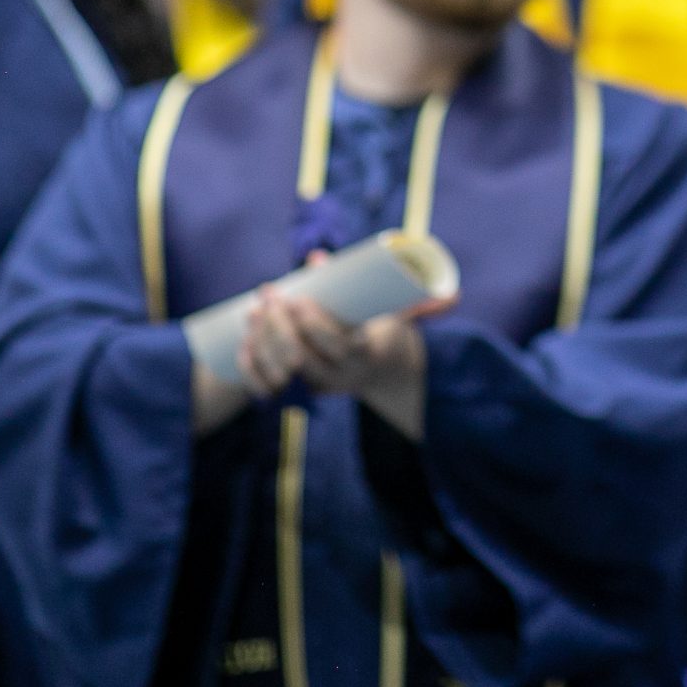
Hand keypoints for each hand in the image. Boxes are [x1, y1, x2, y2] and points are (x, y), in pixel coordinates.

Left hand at [236, 257, 430, 438]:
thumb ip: (416, 299)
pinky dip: (250, 367)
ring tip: (254, 307)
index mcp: (363, 357)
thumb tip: (445, 293)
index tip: (297, 296)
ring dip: (260, 340)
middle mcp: (337, 379)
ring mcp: (314, 388)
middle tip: (269, 292)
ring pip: (280, 371)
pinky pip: (265, 389)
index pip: (335, 345)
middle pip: (301, 358)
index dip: (312, 323)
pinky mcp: (297, 394)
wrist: (379, 371)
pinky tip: (241, 341)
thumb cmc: (386, 330)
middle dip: (279, 324)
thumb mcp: (399, 312)